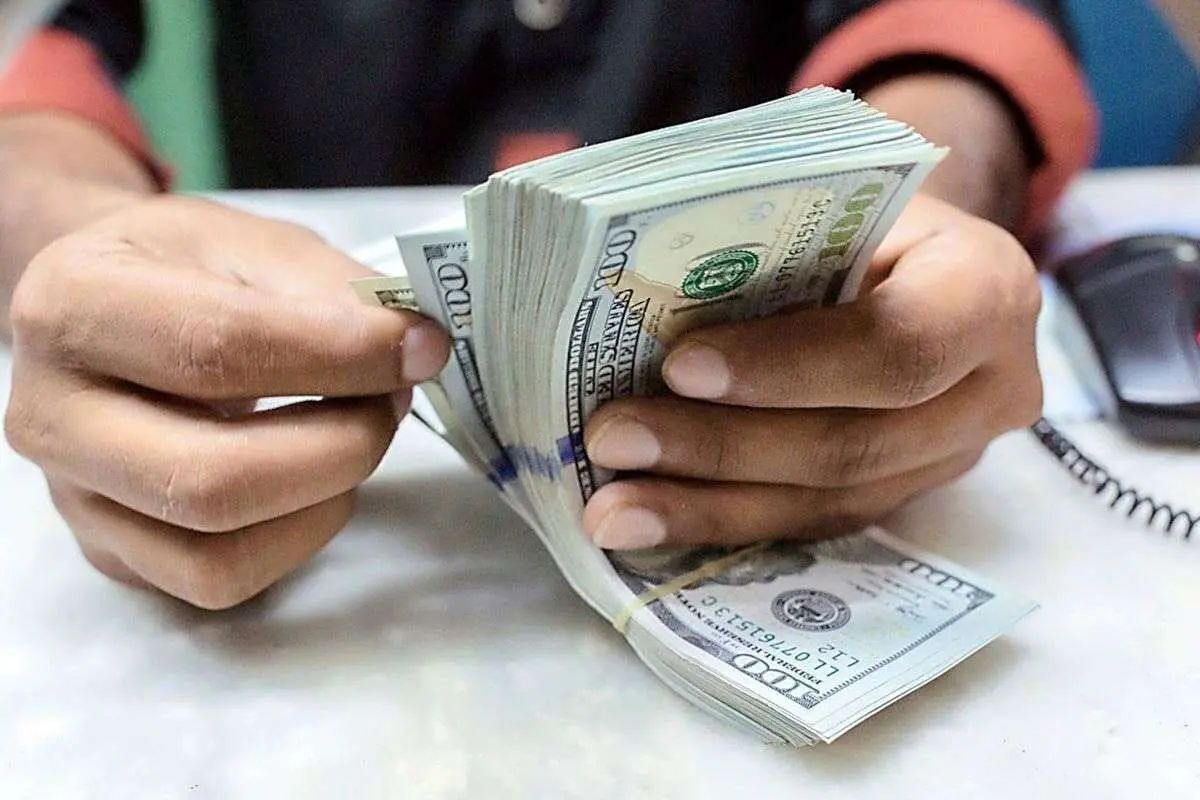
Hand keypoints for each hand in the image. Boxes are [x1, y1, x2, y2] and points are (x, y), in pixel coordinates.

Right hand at [4, 197, 448, 607]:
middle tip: (394, 399)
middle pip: (213, 478)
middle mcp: (50, 415)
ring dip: (327, 496)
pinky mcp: (112, 553)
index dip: (341, 356)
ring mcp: (74, 499)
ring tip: (358, 433)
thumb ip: (332, 291)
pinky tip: (320, 480)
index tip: (421, 347)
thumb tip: (413, 351)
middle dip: (343, 444)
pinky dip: (301, 536)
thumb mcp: (254, 245)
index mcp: (74, 306)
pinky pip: (221, 579)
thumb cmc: (187, 271)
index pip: (217, 349)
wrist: (113, 311)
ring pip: (218, 551)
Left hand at [583, 195, 1041, 548]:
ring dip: (706, 505)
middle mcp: (992, 389)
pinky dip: (724, 522)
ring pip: (825, 501)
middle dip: (720, 446)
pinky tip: (650, 519)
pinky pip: (811, 524)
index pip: (900, 345)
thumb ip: (764, 238)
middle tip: (612, 438)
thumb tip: (623, 278)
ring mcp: (951, 457)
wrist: (907, 257)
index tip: (679, 367)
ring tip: (609, 506)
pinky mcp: (904, 496)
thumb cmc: (858, 211)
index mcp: (987, 289)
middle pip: (853, 443)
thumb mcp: (832, 194)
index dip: (789, 366)